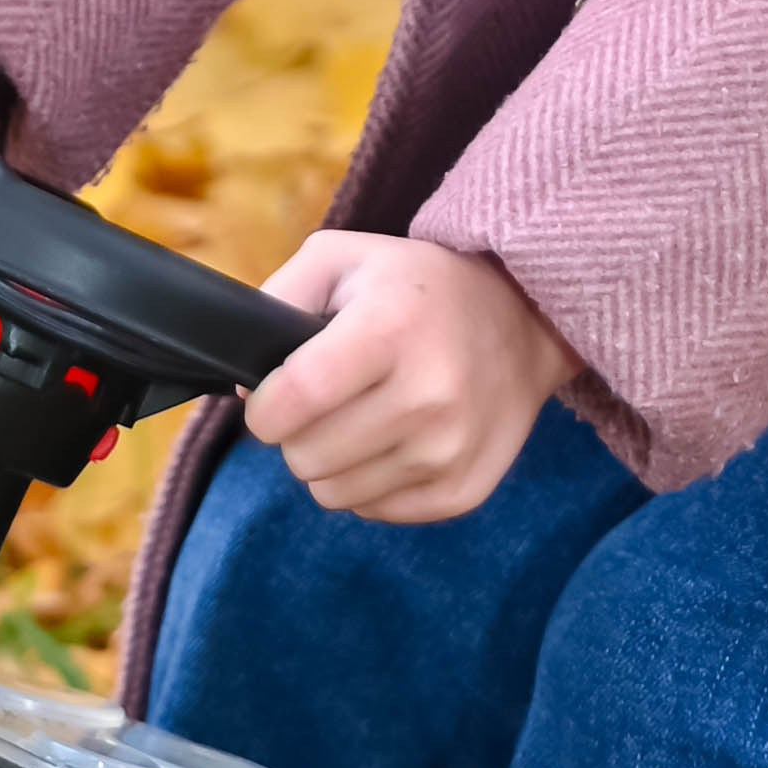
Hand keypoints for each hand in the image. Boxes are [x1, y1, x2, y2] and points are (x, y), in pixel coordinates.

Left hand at [243, 231, 580, 521]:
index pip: (295, 399)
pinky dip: (371, 481)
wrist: (524, 318)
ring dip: (333, 460)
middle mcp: (427, 395)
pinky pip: (374, 511)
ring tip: (363, 416)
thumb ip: (277, 299)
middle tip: (327, 400)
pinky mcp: (462, 491)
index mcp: (391, 330)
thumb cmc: (417, 285)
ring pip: (333, 493)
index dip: (264, 408)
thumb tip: (244, 388)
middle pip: (305, 457)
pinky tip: (396, 438)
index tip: (270, 398)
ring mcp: (449, 450)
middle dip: (298, 432)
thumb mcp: (343, 256)